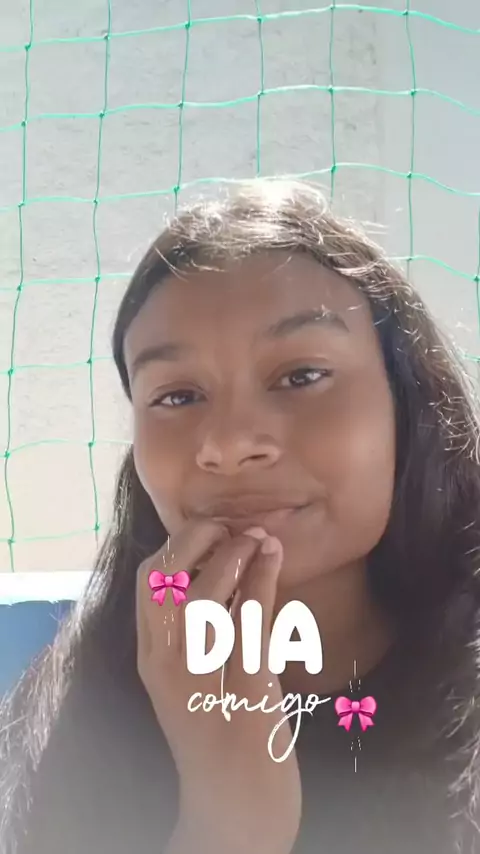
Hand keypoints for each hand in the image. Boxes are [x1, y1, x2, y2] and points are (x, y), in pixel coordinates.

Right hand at [136, 520, 301, 853]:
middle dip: (195, 541)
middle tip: (232, 527)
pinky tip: (274, 558)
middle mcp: (166, 668)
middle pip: (163, 583)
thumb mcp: (204, 674)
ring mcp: (200, 684)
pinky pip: (248, 626)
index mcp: (153, 659)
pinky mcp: (242, 696)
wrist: (236, 806)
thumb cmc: (224, 730)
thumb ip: (206, 627)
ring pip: (202, 600)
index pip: (148, 584)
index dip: (177, 544)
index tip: (210, 529)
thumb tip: (229, 563)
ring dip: (230, 557)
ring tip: (257, 537)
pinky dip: (261, 581)